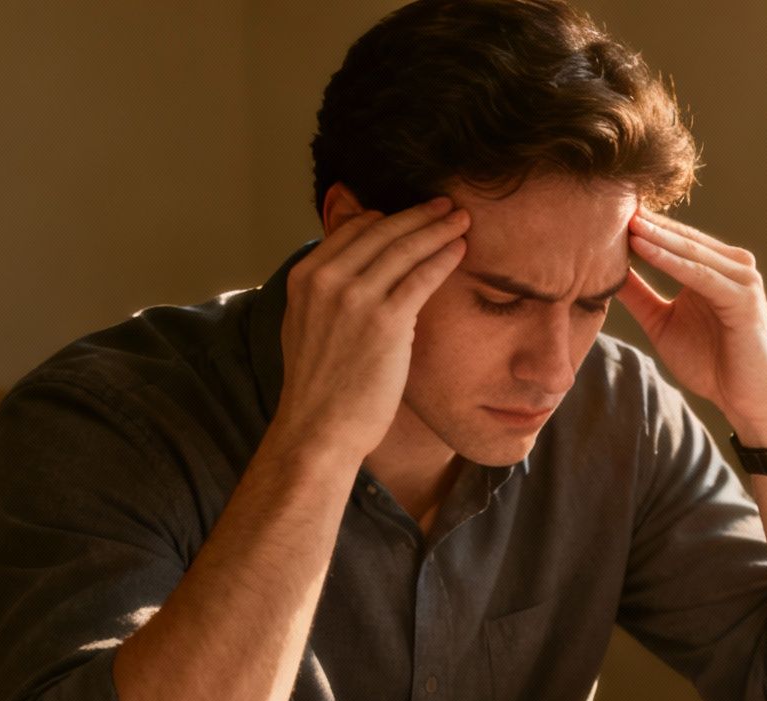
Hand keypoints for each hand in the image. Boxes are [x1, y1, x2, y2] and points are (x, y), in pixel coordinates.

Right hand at [272, 197, 469, 463]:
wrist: (319, 429)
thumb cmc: (320, 388)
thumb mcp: (306, 327)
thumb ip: (324, 294)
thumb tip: (348, 270)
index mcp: (305, 278)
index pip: (353, 231)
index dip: (387, 218)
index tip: (412, 215)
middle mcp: (326, 281)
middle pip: (382, 231)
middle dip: (419, 215)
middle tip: (446, 205)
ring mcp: (355, 299)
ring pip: (405, 249)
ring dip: (438, 229)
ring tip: (461, 220)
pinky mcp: (386, 322)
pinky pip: (422, 277)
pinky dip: (444, 258)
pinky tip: (460, 250)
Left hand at [619, 210, 766, 444]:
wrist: (751, 402)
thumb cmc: (712, 365)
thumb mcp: (663, 324)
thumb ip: (640, 296)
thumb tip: (607, 272)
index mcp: (714, 269)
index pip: (674, 238)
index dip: (642, 226)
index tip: (605, 211)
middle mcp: (731, 266)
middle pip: (682, 237)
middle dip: (647, 222)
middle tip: (610, 202)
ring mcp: (742, 279)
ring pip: (690, 251)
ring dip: (657, 235)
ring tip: (624, 220)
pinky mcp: (744, 298)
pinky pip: (700, 274)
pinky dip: (671, 261)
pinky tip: (644, 248)